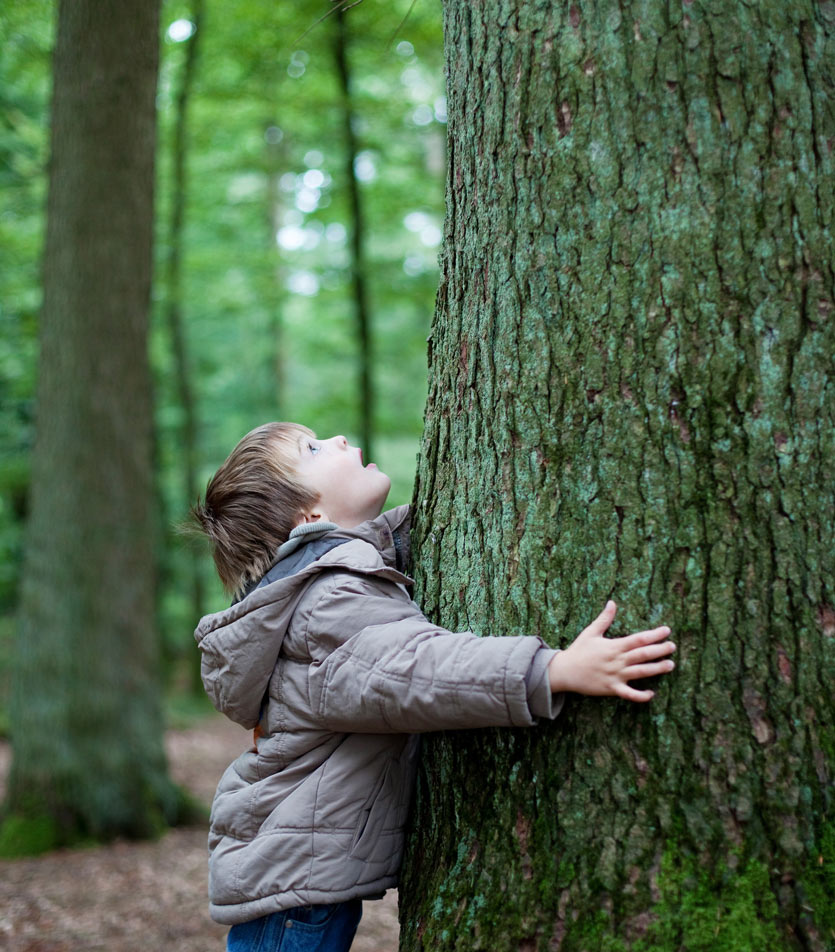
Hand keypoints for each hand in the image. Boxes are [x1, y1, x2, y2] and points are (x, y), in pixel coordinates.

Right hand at [547, 601, 674, 701]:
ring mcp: (615, 675)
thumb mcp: (590, 632)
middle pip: (643, 655)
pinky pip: (629, 694)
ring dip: (657, 669)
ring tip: (670, 665)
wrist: (565, 671)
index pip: (638, 639)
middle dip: (660, 650)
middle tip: (673, 646)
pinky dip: (640, 695)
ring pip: (640, 672)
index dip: (654, 635)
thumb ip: (604, 618)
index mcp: (614, 646)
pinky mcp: (612, 689)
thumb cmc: (578, 650)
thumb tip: (612, 602)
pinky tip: (651, 694)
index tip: (666, 630)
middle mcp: (617, 661)